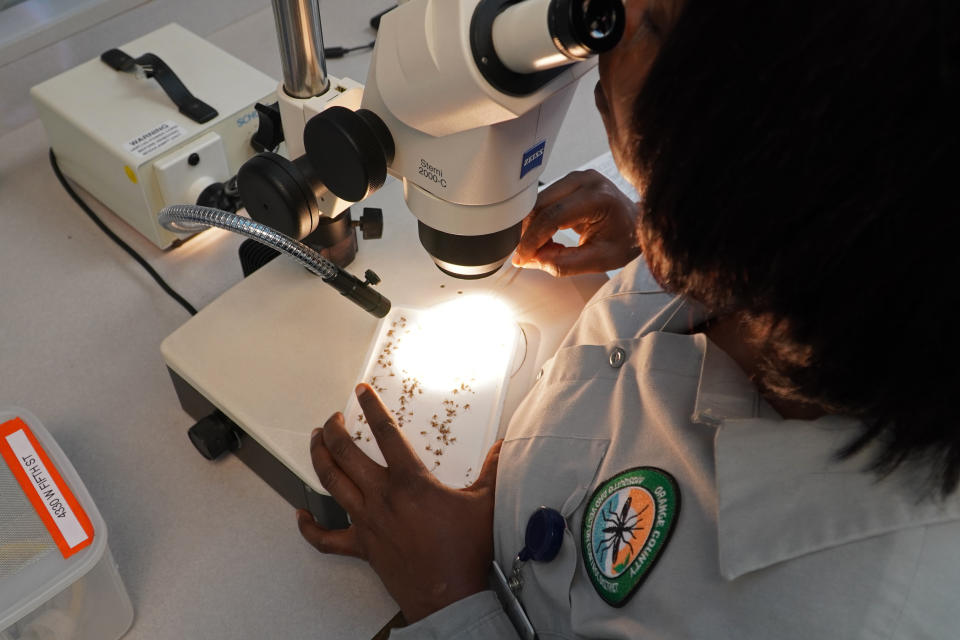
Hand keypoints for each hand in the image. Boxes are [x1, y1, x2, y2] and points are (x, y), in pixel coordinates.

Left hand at [297, 383, 501, 623]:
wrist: (450, 596)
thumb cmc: (465, 551)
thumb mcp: (485, 502)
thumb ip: (493, 468)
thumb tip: (504, 445)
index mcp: (410, 482)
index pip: (386, 433)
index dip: (372, 408)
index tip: (362, 392)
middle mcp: (382, 497)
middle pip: (346, 455)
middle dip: (334, 431)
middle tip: (333, 419)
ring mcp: (367, 522)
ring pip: (331, 484)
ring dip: (319, 459)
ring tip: (316, 443)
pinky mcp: (362, 548)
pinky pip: (326, 538)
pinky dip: (310, 526)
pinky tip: (301, 515)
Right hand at [512, 169, 640, 275]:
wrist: (638, 224)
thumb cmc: (626, 240)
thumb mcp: (600, 260)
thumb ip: (567, 263)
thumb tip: (535, 260)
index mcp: (598, 197)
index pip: (553, 216)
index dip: (533, 239)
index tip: (522, 257)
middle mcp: (586, 181)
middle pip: (541, 206)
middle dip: (529, 234)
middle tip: (528, 257)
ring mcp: (577, 178)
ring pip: (538, 202)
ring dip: (532, 228)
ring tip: (543, 249)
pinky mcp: (570, 181)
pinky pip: (544, 201)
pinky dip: (539, 221)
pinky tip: (547, 238)